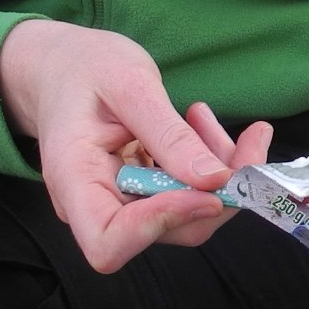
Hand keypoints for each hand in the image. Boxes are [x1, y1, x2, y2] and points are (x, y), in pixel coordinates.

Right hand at [0, 20, 272, 272]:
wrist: (62, 66)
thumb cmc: (83, 68)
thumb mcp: (129, 84)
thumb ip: (168, 134)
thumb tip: (215, 180)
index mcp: (74, 180)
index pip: (110, 241)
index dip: (162, 222)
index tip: (209, 187)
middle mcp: (95, 203)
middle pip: (165, 231)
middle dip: (216, 192)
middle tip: (246, 139)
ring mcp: (120, 202)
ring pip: (187, 215)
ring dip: (218, 173)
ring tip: (204, 118)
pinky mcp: (142, 193)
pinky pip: (186, 195)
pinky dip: (209, 165)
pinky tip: (200, 125)